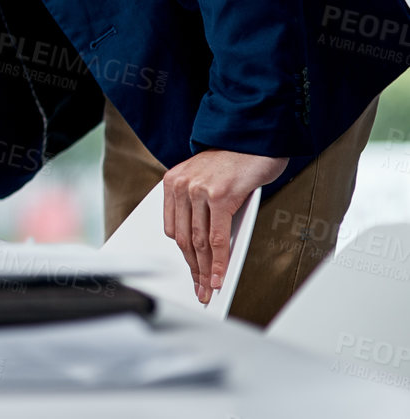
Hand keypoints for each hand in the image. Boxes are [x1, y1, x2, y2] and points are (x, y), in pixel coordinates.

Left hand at [161, 149, 286, 304]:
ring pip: (199, 241)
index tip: (191, 275)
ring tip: (210, 288)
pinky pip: (217, 237)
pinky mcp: (220, 195)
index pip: (174, 229)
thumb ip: (200, 208)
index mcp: (173, 183)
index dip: (184, 256)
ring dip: (205, 270)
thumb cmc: (235, 161)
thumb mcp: (208, 182)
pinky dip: (219, 261)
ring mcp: (199, 190)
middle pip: (184, 239)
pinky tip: (220, 276)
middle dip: (194, 268)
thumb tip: (205, 248)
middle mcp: (182, 186)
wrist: (254, 137)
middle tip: (201, 290)